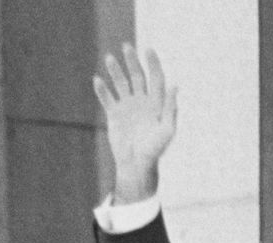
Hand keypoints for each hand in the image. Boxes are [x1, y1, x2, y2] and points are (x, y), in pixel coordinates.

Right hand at [93, 44, 177, 203]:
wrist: (136, 164)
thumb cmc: (155, 150)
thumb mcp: (167, 130)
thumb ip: (170, 108)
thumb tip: (175, 85)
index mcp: (156, 103)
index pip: (155, 78)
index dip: (152, 63)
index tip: (148, 50)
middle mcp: (142, 101)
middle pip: (137, 76)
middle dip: (132, 61)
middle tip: (126, 46)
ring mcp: (127, 106)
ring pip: (120, 83)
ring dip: (115, 71)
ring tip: (109, 58)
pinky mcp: (114, 114)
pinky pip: (107, 98)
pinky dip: (102, 90)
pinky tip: (97, 80)